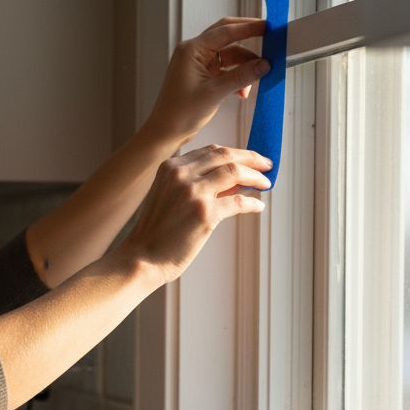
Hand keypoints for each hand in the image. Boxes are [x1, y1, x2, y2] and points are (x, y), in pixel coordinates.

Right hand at [119, 144, 271, 281]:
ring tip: (266, 183)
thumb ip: (194, 184)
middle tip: (266, 164)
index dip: (234, 153)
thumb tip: (233, 181)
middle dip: (251, 158)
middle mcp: (181, 174)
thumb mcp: (169, 197)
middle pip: (225, 155)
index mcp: (170, 167)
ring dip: (255, 177)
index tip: (249, 159)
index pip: (210, 151)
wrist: (143, 258)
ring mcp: (193, 192)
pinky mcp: (205, 213)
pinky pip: (238, 201)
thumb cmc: (156, 233)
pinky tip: (258, 206)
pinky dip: (252, 203)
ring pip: (235, 172)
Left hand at [146, 17, 270, 144]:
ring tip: (259, 76)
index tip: (268, 26)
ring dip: (244, 65)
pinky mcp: (202, 75)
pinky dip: (237, 76)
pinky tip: (243, 91)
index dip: (249, 27)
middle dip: (248, 39)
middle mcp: (194, 52)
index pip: (225, 31)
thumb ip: (242, 76)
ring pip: (229, 54)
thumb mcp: (215, 93)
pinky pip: (225, 68)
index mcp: (192, 50)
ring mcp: (198, 63)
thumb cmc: (180, 114)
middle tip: (269, 39)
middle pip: (227, 36)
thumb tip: (264, 64)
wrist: (166, 132)